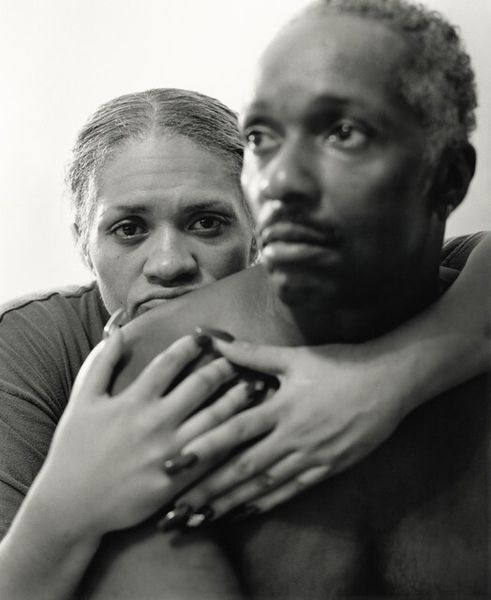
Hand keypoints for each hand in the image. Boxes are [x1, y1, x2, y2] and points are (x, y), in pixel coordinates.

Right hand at [32, 330, 250, 538]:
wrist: (71, 505)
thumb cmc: (74, 448)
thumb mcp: (82, 400)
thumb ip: (101, 363)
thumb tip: (118, 331)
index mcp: (133, 400)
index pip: (169, 362)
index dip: (191, 345)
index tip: (206, 336)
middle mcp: (155, 422)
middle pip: (200, 385)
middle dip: (224, 366)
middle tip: (239, 357)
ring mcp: (169, 452)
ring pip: (214, 417)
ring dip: (238, 398)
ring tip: (256, 385)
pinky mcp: (177, 480)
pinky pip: (212, 454)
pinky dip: (232, 438)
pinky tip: (248, 427)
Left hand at [173, 338, 406, 520]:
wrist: (389, 382)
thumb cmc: (340, 365)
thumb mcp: (296, 357)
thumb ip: (252, 353)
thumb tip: (214, 339)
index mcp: (281, 407)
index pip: (235, 430)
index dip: (204, 446)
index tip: (174, 463)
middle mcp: (292, 437)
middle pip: (244, 467)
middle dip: (209, 488)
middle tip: (179, 508)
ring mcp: (311, 457)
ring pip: (265, 485)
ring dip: (232, 503)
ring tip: (203, 519)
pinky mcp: (328, 468)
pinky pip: (292, 491)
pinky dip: (267, 504)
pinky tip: (245, 514)